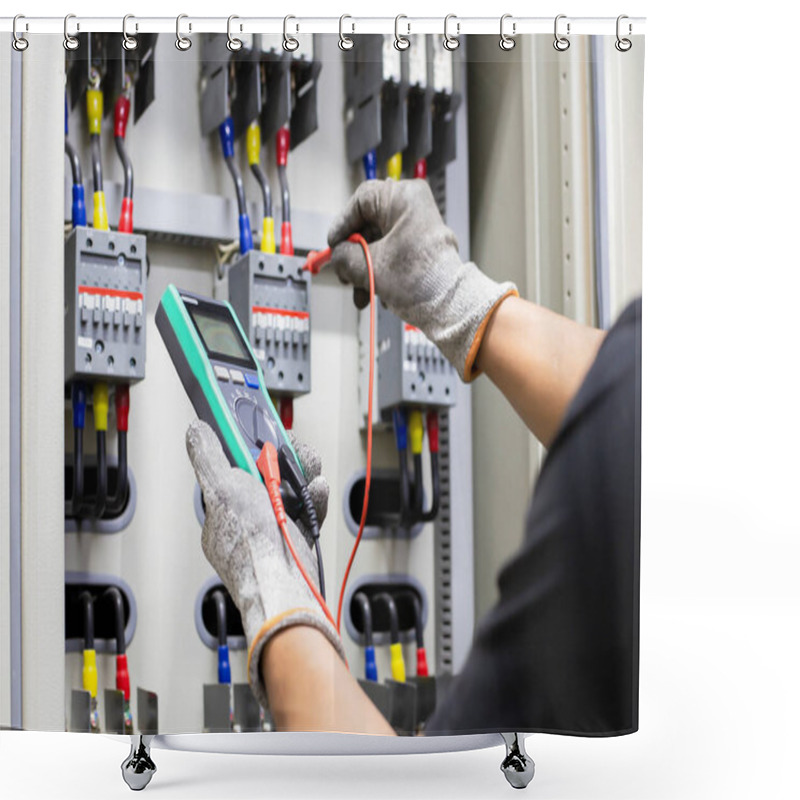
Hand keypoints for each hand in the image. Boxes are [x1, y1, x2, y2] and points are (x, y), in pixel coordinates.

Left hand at [186, 420, 343, 709]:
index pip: (233, 468)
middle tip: (294, 453)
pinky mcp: (297, 538)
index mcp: (221, 511)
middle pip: (266, 476)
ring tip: (310, 473)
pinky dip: (314, 498)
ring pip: (290, 491)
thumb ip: (208, 457)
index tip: (262, 434)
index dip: (249, 448)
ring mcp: (272, 531)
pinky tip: (316, 491)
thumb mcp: (222, 488)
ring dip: (303, 476)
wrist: (288, 585)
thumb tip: (195, 432)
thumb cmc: (252, 546)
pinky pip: (307, 510)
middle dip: (285, 461)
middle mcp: (245, 522)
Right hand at [327, 178, 517, 379]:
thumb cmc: (420, 279)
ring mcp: (418, 227)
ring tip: (362, 296)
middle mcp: (413, 207)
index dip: (342, 226)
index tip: (333, 246)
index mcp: (403, 198)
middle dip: (354, 257)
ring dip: (365, 271)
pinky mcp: (421, 247)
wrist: (450, 305)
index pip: (360, 202)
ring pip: (379, 245)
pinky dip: (381, 273)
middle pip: (368, 226)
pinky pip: (392, 254)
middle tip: (345, 276)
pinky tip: (378, 294)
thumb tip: (335, 257)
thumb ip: (344, 256)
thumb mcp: (369, 266)